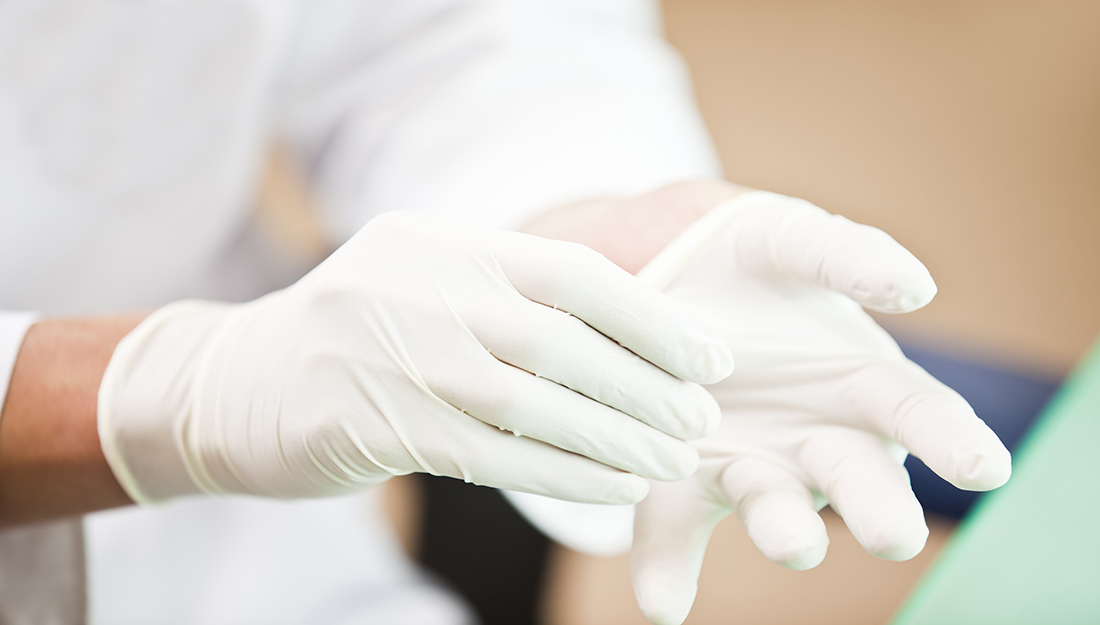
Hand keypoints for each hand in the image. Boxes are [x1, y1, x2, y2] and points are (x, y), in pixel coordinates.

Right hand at [97, 211, 733, 504]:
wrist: (235, 380)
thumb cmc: (359, 332)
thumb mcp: (428, 280)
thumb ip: (509, 290)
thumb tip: (633, 329)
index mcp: (445, 241)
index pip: (574, 272)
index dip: (655, 318)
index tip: (712, 358)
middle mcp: (422, 288)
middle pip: (564, 341)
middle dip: (646, 386)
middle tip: (701, 421)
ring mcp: (394, 356)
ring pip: (534, 403)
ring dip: (617, 439)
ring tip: (673, 461)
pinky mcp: (374, 425)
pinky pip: (495, 455)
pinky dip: (566, 474)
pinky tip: (614, 490)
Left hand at [629, 191, 1011, 624]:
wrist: (664, 278)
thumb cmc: (750, 265)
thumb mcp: (794, 241)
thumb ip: (848, 255)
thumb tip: (915, 288)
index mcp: (860, 386)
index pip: (922, 415)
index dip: (956, 440)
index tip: (985, 467)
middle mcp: (814, 440)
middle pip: (858, 481)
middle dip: (880, 510)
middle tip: (893, 534)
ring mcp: (747, 465)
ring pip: (773, 506)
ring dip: (785, 529)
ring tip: (793, 541)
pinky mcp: (679, 480)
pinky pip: (674, 527)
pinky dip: (668, 567)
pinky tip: (663, 601)